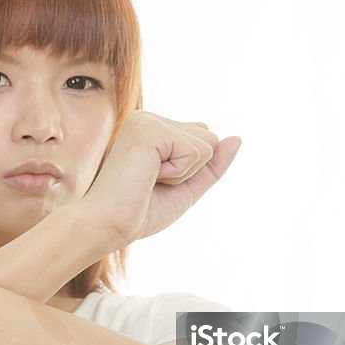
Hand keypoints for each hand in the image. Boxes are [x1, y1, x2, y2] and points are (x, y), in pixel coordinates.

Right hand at [80, 110, 240, 248]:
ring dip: (185, 172)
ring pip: (207, 142)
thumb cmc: (139, 211)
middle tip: (153, 183)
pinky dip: (180, 172)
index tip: (155, 183)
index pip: (203, 138)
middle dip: (191, 170)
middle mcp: (149, 119)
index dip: (190, 171)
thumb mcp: (186, 187)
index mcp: (153, 129)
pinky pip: (196, 150)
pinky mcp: (150, 129)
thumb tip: (237, 138)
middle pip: (210, 138)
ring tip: (150, 180)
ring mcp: (148, 121)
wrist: (107, 225)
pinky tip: (149, 176)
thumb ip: (212, 164)